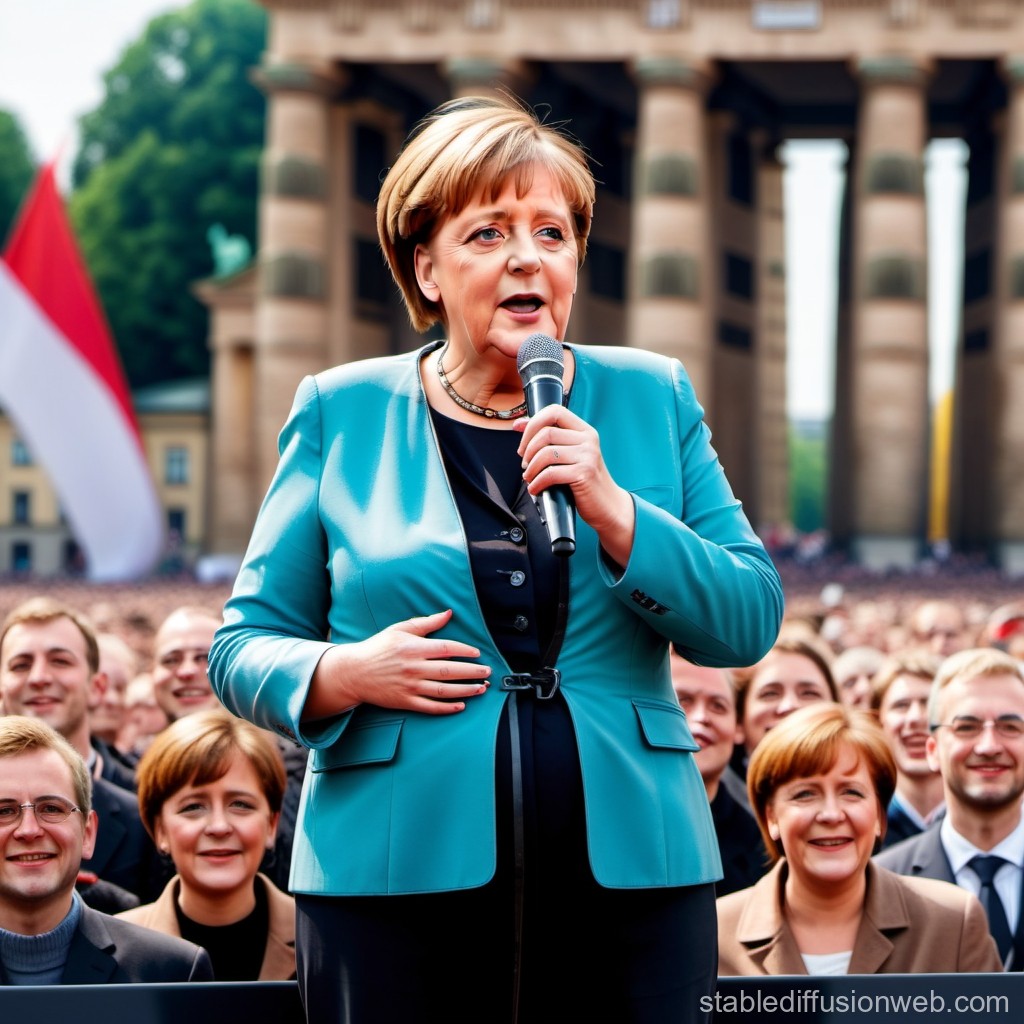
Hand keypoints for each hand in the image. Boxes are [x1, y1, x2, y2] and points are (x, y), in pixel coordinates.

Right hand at [305, 609, 490, 718]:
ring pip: (444, 690)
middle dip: (472, 672)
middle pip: (450, 670)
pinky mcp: (405, 701)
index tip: (478, 653)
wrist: (354, 672)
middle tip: (488, 672)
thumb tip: (449, 613)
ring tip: (481, 688)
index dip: (465, 651)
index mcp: (413, 648)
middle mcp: (413, 668)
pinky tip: (461, 705)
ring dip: (466, 690)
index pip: (446, 648)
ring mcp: (410, 687)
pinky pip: (431, 707)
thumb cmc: (378, 648)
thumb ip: (426, 623)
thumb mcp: (399, 630)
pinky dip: (447, 708)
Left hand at [514, 406, 634, 566]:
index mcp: (584, 430)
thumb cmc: (584, 480)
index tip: (522, 441)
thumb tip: (519, 424)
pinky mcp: (584, 473)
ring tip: (529, 478)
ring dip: (531, 468)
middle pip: (546, 433)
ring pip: (546, 453)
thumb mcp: (569, 454)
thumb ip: (549, 438)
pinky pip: (550, 473)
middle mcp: (588, 439)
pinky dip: (537, 482)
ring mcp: (588, 456)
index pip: (555, 411)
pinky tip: (535, 488)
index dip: (533, 423)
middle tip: (525, 464)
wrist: (608, 505)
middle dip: (528, 450)